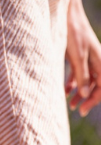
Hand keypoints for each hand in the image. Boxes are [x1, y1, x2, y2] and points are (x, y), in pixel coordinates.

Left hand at [65, 0, 100, 115]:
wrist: (64, 16)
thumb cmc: (72, 34)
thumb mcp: (77, 57)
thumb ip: (82, 76)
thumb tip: (84, 95)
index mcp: (100, 60)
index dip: (94, 99)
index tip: (82, 111)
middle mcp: (95, 60)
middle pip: (96, 84)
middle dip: (88, 99)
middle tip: (78, 111)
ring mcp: (86, 58)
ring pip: (86, 80)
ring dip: (80, 93)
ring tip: (70, 105)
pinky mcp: (76, 57)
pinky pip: (78, 74)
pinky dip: (73, 84)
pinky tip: (66, 92)